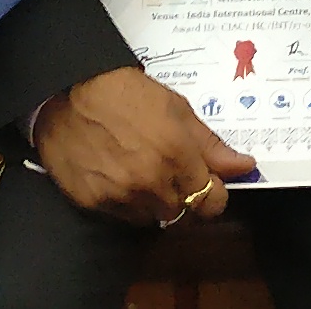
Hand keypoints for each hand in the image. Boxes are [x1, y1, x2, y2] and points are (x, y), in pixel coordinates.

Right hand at [30, 66, 254, 230]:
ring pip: (152, 218)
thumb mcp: (176, 108)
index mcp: (177, 156)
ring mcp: (120, 197)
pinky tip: (119, 176)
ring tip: (142, 170)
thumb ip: (211, 144)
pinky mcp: (93, 203)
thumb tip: (244, 166)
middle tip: (172, 172)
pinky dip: (127, 203)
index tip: (210, 186)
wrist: (66, 91)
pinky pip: (122, 216)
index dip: (214, 196)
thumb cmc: (125, 93)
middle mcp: (150, 183)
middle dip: (184, 196)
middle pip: (182, 213)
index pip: (211, 202)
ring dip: (155, 202)